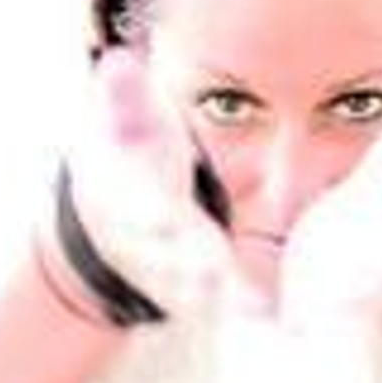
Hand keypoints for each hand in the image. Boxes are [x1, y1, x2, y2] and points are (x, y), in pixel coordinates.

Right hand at [59, 48, 259, 318]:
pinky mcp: (188, 290)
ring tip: (256, 307)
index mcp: (128, 193)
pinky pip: (216, 304)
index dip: (149, 212)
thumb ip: (122, 97)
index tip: (163, 218)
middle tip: (215, 272)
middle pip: (169, 252)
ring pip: (192, 288)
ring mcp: (165, 270)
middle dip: (191, 262)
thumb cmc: (129, 152)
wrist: (106, 214)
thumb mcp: (121, 122)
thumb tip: (118, 63)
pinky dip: (242, 310)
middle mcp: (145, 240)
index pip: (138, 203)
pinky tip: (275, 318)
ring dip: (222, 297)